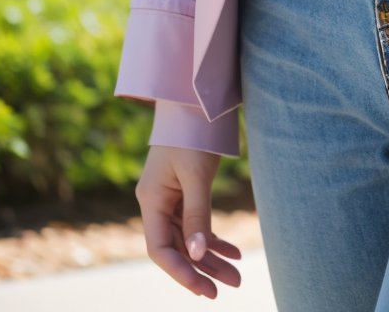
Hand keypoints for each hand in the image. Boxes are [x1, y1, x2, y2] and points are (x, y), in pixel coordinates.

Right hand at [136, 144, 242, 297]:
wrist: (196, 99)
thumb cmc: (193, 132)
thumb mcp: (197, 175)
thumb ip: (197, 215)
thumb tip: (198, 255)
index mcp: (151, 200)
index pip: (160, 249)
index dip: (180, 272)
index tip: (204, 289)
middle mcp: (156, 203)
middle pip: (177, 247)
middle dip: (203, 269)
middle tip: (230, 287)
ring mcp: (170, 198)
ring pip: (189, 239)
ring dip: (212, 258)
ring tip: (237, 276)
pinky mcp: (184, 192)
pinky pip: (196, 224)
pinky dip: (214, 238)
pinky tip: (233, 252)